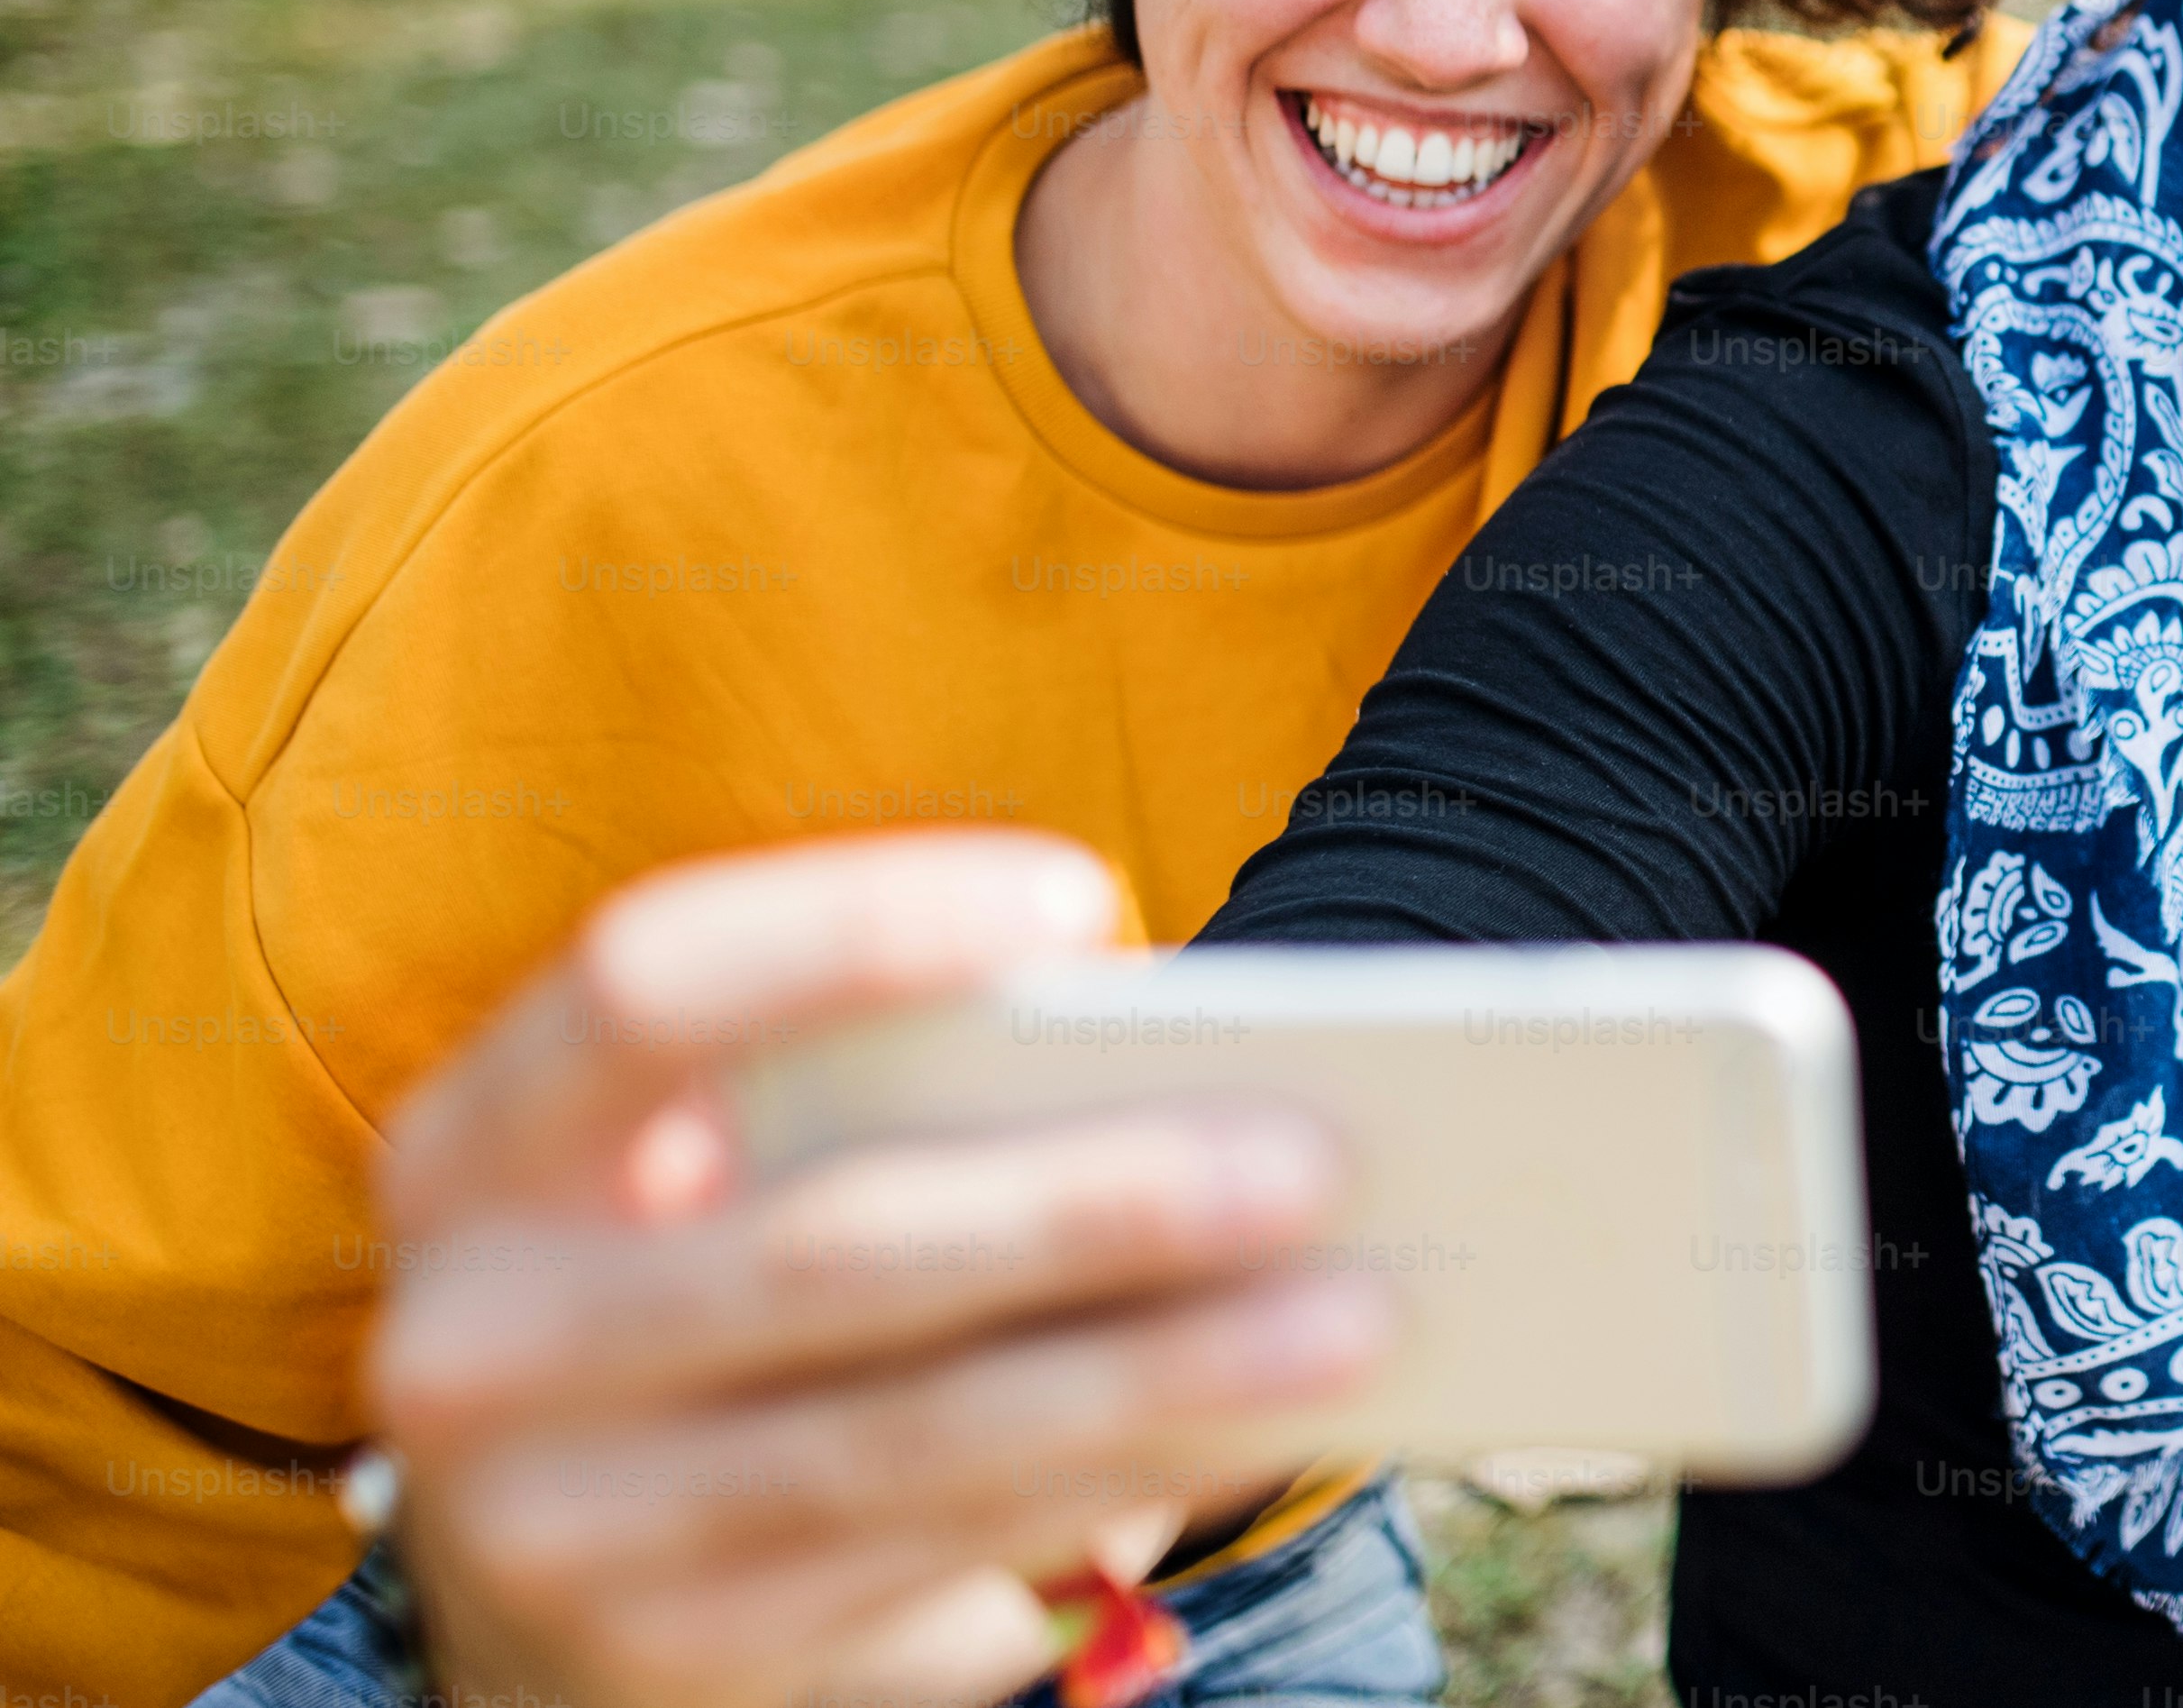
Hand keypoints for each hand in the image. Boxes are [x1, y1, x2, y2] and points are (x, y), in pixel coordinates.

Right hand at [367, 833, 1391, 1707]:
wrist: (552, 1558)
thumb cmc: (711, 1263)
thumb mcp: (716, 1161)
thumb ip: (879, 1096)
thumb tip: (1186, 1071)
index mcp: (479, 1144)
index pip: (644, 981)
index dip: (860, 928)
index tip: (1091, 899)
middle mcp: (475, 1339)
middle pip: (825, 1246)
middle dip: (1091, 1203)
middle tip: (1314, 1156)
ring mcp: (560, 1527)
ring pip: (910, 1434)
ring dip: (1160, 1373)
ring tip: (1358, 1310)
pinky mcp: (679, 1656)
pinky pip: (943, 1552)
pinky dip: (1124, 1479)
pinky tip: (1260, 1422)